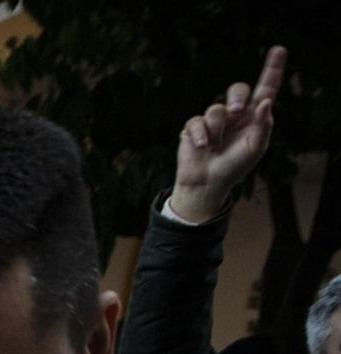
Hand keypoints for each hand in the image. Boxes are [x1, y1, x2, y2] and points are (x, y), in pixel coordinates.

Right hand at [172, 46, 284, 223]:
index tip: (279, 49)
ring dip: (217, 130)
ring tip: (214, 148)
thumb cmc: (235, 166)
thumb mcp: (256, 147)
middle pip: (238, 89)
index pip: (265, 88)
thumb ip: (264, 125)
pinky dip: (201, 135)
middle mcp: (234, 114)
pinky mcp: (194, 127)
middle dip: (237, 97)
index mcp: (254, 116)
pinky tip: (203, 147)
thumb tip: (267, 101)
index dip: (273, 69)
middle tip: (238, 110)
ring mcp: (214, 120)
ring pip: (216, 109)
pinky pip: (197, 121)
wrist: (208, 183)